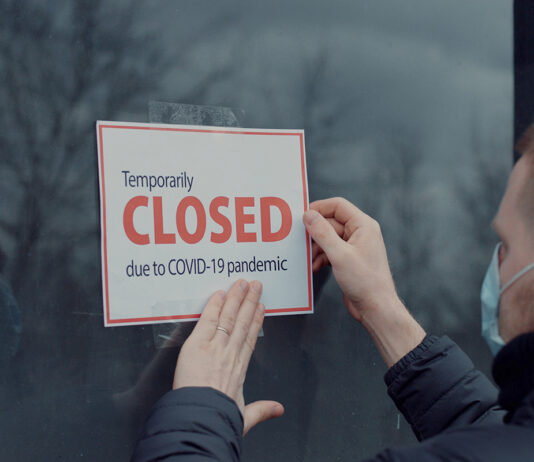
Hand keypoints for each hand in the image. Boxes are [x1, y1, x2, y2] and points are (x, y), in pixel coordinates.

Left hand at [173, 279, 283, 434]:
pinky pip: (209, 320)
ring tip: (242, 283)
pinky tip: (220, 294)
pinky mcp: (199, 344)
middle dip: (250, 302)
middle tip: (256, 286)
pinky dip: (214, 306)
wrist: (201, 419)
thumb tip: (278, 410)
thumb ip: (261, 410)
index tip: (261, 308)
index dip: (257, 321)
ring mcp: (216, 347)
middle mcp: (230, 354)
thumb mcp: (244, 418)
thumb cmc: (217, 420)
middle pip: (243, 322)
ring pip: (230, 317)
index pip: (250, 339)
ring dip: (237, 298)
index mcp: (239, 370)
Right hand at [303, 197, 399, 320]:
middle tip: (301, 241)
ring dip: (316, 247)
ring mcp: (355, 246)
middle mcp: (360, 233)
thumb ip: (322, 233)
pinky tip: (316, 266)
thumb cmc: (365, 282)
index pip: (338, 206)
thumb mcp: (339, 255)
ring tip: (309, 258)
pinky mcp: (349, 259)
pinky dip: (321, 257)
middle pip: (331, 222)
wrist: (376, 307)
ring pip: (329, 237)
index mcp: (363, 225)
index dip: (319, 208)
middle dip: (315, 233)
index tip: (302, 216)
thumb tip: (309, 215)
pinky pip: (331, 250)